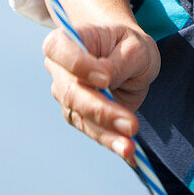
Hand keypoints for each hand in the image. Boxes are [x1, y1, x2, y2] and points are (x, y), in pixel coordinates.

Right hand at [43, 22, 160, 164]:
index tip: (105, 78)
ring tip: (130, 147)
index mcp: (65, 41)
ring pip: (83, 117)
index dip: (79, 65)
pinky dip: (111, 142)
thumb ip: (119, 61)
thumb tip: (105, 80)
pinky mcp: (80, 116)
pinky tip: (128, 153)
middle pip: (72, 93)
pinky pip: (94, 131)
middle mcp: (59, 70)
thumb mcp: (134, 45)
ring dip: (107, 134)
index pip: (59, 50)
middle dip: (101, 111)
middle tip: (131, 124)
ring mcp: (67, 95)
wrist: (127, 54)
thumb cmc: (127, 43)